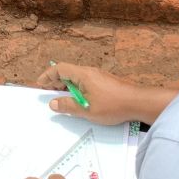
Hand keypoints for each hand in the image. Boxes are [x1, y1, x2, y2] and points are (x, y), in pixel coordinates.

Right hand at [38, 63, 178, 125]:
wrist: (138, 102)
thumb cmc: (113, 105)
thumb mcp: (87, 109)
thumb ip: (68, 106)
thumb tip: (53, 103)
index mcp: (83, 74)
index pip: (59, 68)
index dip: (47, 75)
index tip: (40, 85)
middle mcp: (90, 72)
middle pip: (67, 72)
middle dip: (55, 81)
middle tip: (48, 92)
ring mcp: (98, 76)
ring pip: (77, 78)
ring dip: (67, 86)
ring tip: (62, 98)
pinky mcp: (105, 82)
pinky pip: (85, 82)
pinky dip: (77, 88)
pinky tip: (79, 100)